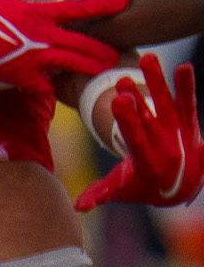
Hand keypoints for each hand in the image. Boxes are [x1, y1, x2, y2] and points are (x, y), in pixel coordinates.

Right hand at [0, 0, 126, 92]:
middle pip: (83, 43)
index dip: (104, 4)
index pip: (79, 7)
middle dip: (103, 49)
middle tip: (119, 55)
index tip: (125, 0)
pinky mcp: (23, 77)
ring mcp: (35, 58)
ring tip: (105, 72)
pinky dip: (52, 88)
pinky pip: (45, 86)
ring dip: (90, 68)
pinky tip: (61, 92)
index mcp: (39, 13)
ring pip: (72, 64)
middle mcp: (44, 36)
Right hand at [79, 53, 203, 211]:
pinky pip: (188, 104)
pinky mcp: (189, 125)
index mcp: (147, 162)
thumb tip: (77, 207)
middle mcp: (166, 147)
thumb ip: (101, 194)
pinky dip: (187, 86)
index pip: (136, 138)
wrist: (182, 188)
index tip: (119, 100)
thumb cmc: (144, 188)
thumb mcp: (122, 191)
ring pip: (170, 105)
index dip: (128, 119)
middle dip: (139, 100)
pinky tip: (183, 67)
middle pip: (151, 119)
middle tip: (123, 82)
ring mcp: (180, 134)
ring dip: (160, 82)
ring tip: (149, 59)